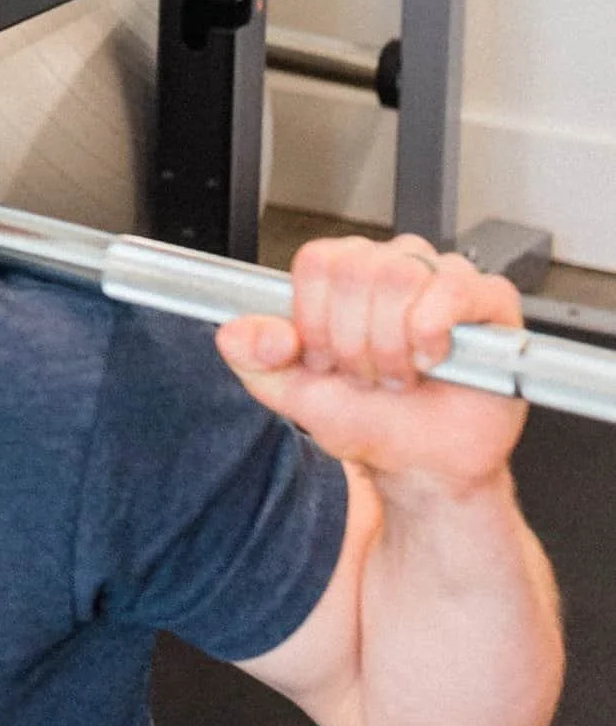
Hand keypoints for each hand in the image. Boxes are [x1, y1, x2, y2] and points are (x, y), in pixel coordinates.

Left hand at [218, 233, 525, 499]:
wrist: (422, 464)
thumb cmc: (369, 421)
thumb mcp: (295, 395)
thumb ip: (255, 359)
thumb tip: (236, 330)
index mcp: (345, 277)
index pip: (317, 260)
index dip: (315, 318)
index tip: (324, 360)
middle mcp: (394, 266)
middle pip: (356, 269)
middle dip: (352, 341)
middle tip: (367, 375)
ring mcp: (443, 277)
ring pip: (399, 276)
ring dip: (390, 345)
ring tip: (399, 375)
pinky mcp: (489, 299)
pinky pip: (453, 288)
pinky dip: (431, 331)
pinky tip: (431, 358)